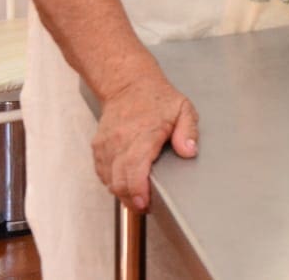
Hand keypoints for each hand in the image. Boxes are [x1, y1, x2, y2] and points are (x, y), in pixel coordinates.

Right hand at [92, 72, 198, 212]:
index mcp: (143, 135)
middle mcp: (120, 142)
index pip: (134, 172)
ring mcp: (106, 145)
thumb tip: (189, 151)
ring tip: (138, 196)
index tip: (146, 203)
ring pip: (109, 180)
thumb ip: (188, 132)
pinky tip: (125, 182)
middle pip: (119, 182)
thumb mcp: (183, 109)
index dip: (139, 193)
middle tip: (146, 205)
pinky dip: (112, 181)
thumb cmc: (156, 97)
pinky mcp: (98, 147)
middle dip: (132, 199)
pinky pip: (102, 172)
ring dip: (122, 192)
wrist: (128, 83)